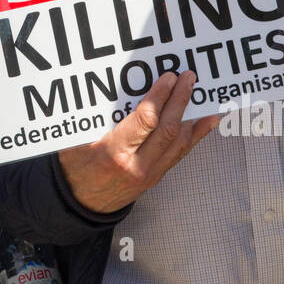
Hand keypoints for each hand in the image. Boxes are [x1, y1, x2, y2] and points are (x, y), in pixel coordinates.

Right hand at [57, 70, 219, 213]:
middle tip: (188, 78)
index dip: (160, 97)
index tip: (168, 78)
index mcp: (115, 153)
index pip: (146, 121)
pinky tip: (207, 121)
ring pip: (180, 141)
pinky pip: (180, 153)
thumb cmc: (76, 170)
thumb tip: (114, 90)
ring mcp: (150, 173)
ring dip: (192, 115)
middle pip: (168, 129)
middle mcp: (137, 165)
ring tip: (201, 94)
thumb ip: (96, 119)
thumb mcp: (77, 142)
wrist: (81, 205)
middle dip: (180, 100)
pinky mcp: (156, 176)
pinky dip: (196, 134)